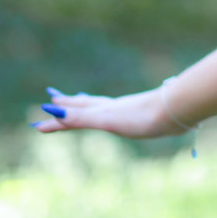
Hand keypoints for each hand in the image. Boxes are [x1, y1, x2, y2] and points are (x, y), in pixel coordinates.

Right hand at [30, 85, 184, 139]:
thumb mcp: (105, 118)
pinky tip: (120, 114)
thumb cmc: (141, 116)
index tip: (39, 116)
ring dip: (90, 106)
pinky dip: (112, 113)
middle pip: (87, 105)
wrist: (177, 110)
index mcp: (104, 109)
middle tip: (56, 99)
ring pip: (104, 107)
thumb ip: (81, 116)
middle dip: (70, 104)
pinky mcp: (144, 116)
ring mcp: (129, 110)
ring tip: (84, 102)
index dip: (58, 116)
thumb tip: (52, 112)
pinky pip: (120, 114)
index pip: (75, 112)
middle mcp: (114, 107)